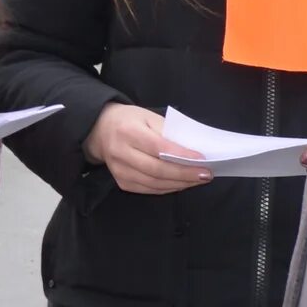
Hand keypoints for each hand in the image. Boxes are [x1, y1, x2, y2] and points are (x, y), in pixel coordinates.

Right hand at [85, 103, 208, 195]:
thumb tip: (193, 150)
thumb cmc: (129, 120)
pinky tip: (182, 183)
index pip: (159, 148)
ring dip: (180, 183)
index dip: (182, 156)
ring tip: (198, 180)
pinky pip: (149, 189)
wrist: (100, 130)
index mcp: (128, 132)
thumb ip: (168, 132)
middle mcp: (121, 153)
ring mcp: (120, 171)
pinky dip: (169, 187)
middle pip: (157, 170)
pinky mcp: (122, 182)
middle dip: (185, 174)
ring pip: (155, 183)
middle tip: (206, 174)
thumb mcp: (149, 117)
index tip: (202, 160)